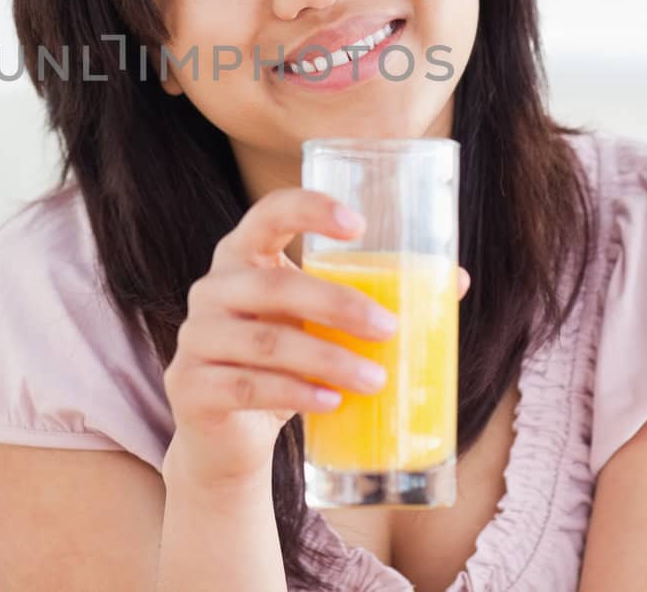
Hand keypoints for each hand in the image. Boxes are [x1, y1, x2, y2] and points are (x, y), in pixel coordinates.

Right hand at [161, 187, 470, 488]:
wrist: (226, 437)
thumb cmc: (282, 364)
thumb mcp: (319, 326)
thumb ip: (371, 298)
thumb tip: (455, 280)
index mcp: (242, 257)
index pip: (267, 213)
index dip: (309, 210)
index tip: (358, 224)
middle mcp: (212, 289)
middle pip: (273, 285)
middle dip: (337, 304)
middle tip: (389, 328)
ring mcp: (195, 338)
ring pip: (266, 343)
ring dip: (328, 360)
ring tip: (377, 379)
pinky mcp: (190, 387)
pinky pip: (247, 386)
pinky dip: (295, 394)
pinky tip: (331, 403)